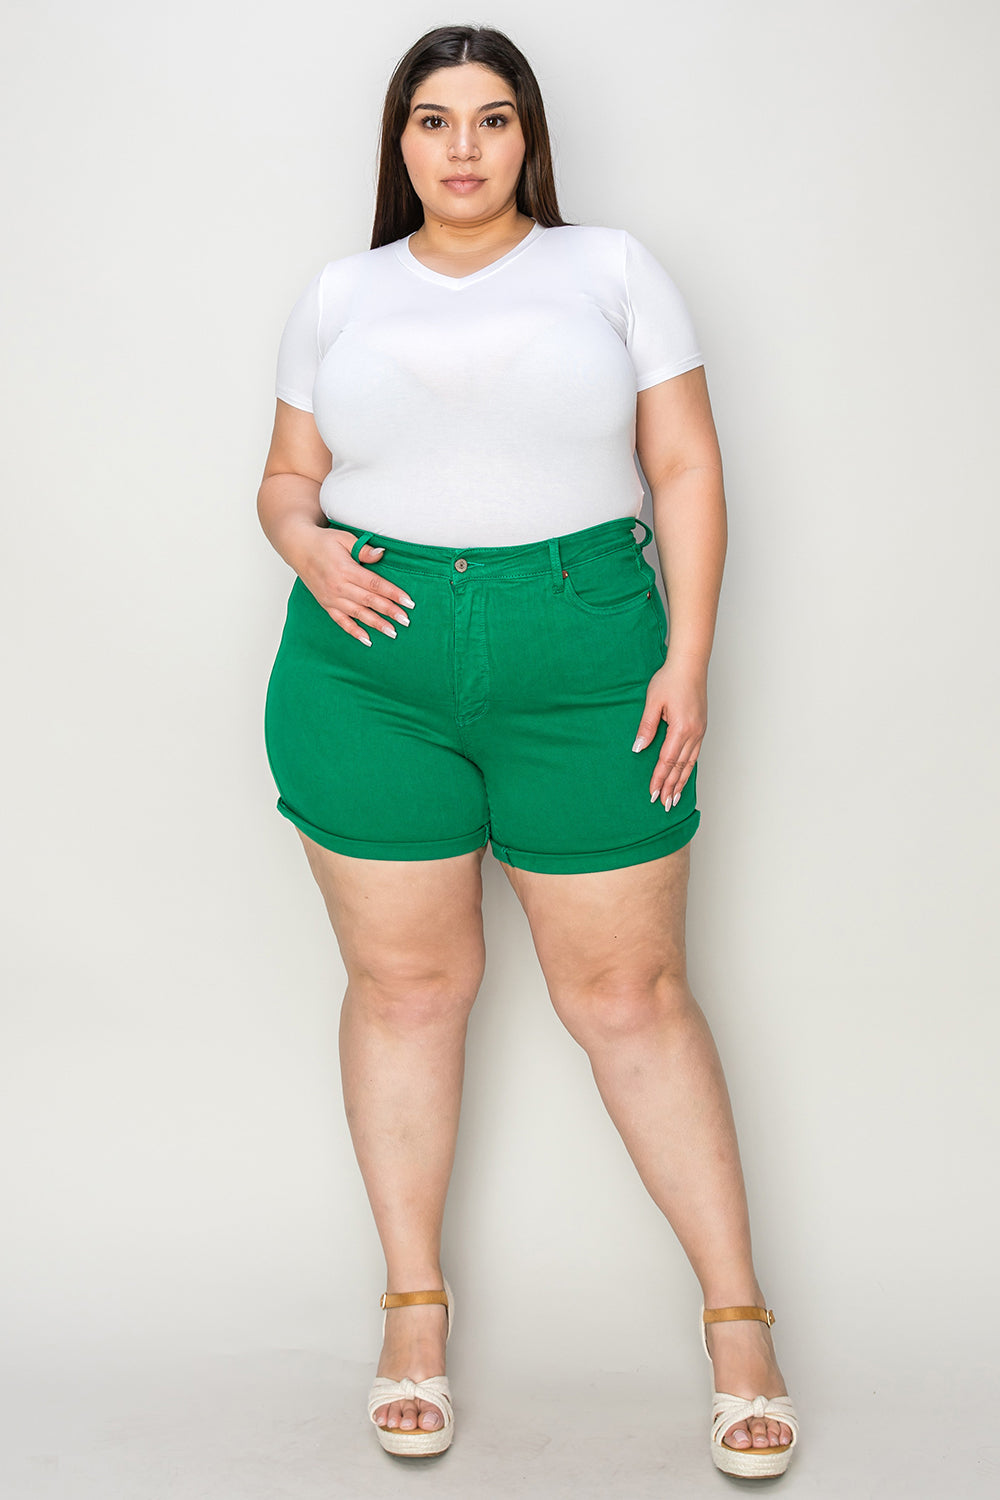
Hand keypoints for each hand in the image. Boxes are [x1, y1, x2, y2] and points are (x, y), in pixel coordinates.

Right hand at [295, 527, 414, 645]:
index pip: (374, 584)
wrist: (298, 547)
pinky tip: (367, 640)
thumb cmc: (323, 542)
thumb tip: (381, 554)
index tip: (408, 602)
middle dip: (389, 611)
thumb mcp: (345, 538)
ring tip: (392, 632)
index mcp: (345, 569)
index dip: (393, 594)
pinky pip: (341, 621)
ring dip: (376, 624)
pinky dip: (354, 631)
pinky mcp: (326, 604)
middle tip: (406, 620)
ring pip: (358, 614)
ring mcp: (331, 597)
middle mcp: (338, 586)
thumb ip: (364, 549)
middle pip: (369, 601)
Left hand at [631, 659, 707, 807]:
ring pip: (690, 763)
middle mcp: (694, 733)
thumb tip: (639, 749)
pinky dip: (689, 768)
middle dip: (671, 787)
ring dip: (682, 781)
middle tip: (664, 805)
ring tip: (675, 798)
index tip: (653, 793)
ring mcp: (700, 731)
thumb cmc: (670, 679)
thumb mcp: (652, 702)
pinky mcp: (701, 727)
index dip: (660, 779)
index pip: (667, 761)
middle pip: (680, 767)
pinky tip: (684, 775)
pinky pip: (695, 754)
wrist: (690, 665)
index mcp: (681, 728)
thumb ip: (646, 727)